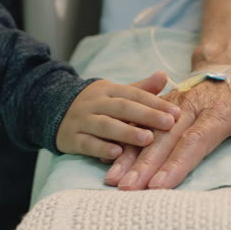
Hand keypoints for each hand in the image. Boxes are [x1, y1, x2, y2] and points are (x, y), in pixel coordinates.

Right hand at [56, 71, 180, 159]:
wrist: (54, 110)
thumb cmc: (97, 105)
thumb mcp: (116, 93)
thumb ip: (140, 89)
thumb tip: (164, 75)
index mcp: (109, 90)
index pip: (134, 94)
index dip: (156, 102)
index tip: (176, 112)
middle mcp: (96, 103)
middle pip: (123, 108)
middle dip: (147, 115)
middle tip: (169, 124)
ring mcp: (82, 120)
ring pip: (106, 125)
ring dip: (127, 132)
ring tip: (147, 139)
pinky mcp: (72, 138)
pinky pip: (87, 143)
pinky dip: (101, 148)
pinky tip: (117, 153)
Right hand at [104, 62, 230, 189]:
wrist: (227, 61)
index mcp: (216, 113)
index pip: (194, 142)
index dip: (176, 164)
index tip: (160, 185)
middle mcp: (190, 108)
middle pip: (165, 140)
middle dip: (146, 166)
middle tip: (129, 188)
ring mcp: (173, 106)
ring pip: (148, 133)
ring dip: (130, 157)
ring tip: (114, 179)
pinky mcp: (162, 105)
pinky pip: (141, 124)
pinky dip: (127, 143)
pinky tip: (114, 161)